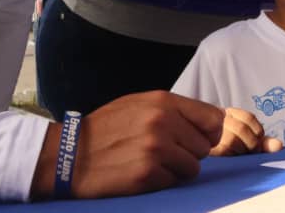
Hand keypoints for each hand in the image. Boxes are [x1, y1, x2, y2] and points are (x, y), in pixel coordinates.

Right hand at [31, 91, 223, 199]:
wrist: (71, 154)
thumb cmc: (107, 128)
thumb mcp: (139, 104)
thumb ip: (173, 110)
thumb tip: (213, 121)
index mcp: (163, 101)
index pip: (214, 118)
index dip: (210, 133)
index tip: (200, 140)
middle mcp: (163, 121)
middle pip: (205, 147)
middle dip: (189, 154)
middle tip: (165, 154)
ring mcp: (155, 148)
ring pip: (193, 168)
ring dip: (177, 170)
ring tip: (153, 163)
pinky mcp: (147, 174)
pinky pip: (173, 182)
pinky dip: (161, 181)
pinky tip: (141, 173)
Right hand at [210, 108, 282, 155]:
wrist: (202, 145)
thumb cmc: (230, 143)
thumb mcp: (247, 138)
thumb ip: (263, 141)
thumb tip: (279, 146)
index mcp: (231, 113)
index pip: (249, 118)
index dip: (257, 131)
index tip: (257, 140)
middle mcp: (220, 120)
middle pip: (242, 129)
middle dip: (251, 143)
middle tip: (251, 152)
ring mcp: (213, 132)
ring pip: (234, 140)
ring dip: (242, 151)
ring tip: (240, 155)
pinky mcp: (209, 147)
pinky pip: (225, 152)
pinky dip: (233, 156)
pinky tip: (232, 158)